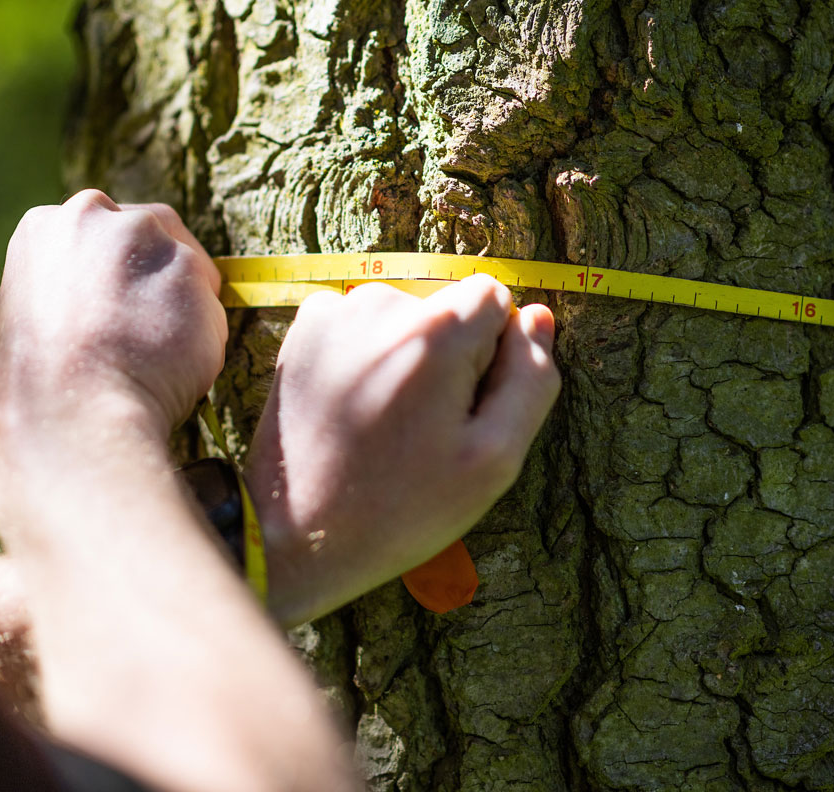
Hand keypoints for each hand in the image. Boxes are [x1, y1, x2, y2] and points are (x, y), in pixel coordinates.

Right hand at [0, 189, 226, 451]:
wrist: (75, 413)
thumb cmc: (43, 387)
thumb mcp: (26, 318)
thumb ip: (65, 287)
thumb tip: (91, 294)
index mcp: (46, 226)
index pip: (106, 229)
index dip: (125, 268)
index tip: (129, 301)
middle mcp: (96, 216)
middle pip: (155, 231)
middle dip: (162, 273)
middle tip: (156, 327)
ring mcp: (145, 237)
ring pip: (188, 265)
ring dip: (186, 304)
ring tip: (160, 354)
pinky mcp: (190, 268)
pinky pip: (212, 303)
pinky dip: (205, 332)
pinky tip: (179, 362)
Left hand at [245, 276, 559, 622]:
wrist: (294, 534)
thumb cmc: (402, 508)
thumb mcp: (493, 460)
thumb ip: (531, 380)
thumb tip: (539, 317)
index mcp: (435, 332)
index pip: (495, 298)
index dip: (493, 354)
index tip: (465, 408)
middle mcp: (381, 304)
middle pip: (447, 307)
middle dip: (449, 356)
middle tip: (422, 429)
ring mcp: (334, 313)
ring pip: (405, 317)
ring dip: (406, 359)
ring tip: (384, 425)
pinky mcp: (305, 330)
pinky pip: (363, 327)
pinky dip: (368, 359)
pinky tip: (355, 411)